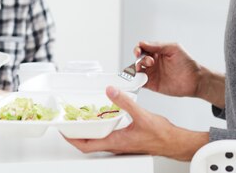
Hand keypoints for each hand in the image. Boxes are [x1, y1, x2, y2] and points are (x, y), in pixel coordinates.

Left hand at [64, 86, 208, 160]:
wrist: (174, 142)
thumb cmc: (161, 135)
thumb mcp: (141, 115)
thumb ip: (125, 101)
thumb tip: (110, 90)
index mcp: (115, 142)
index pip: (85, 145)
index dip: (71, 138)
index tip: (62, 129)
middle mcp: (115, 145)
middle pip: (88, 143)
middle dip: (75, 134)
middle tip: (67, 122)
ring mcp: (120, 144)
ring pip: (97, 140)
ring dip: (88, 130)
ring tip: (81, 117)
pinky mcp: (125, 141)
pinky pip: (107, 136)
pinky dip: (100, 127)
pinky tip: (102, 117)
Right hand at [136, 41, 224, 106]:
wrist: (195, 80)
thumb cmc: (187, 62)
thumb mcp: (173, 48)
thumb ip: (157, 46)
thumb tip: (142, 43)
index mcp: (157, 52)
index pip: (142, 48)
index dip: (138, 49)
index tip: (138, 52)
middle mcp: (152, 62)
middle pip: (138, 59)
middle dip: (140, 60)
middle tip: (150, 62)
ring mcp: (152, 73)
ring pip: (137, 70)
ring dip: (135, 70)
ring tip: (140, 70)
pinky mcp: (152, 84)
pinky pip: (140, 82)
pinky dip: (136, 81)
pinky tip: (138, 79)